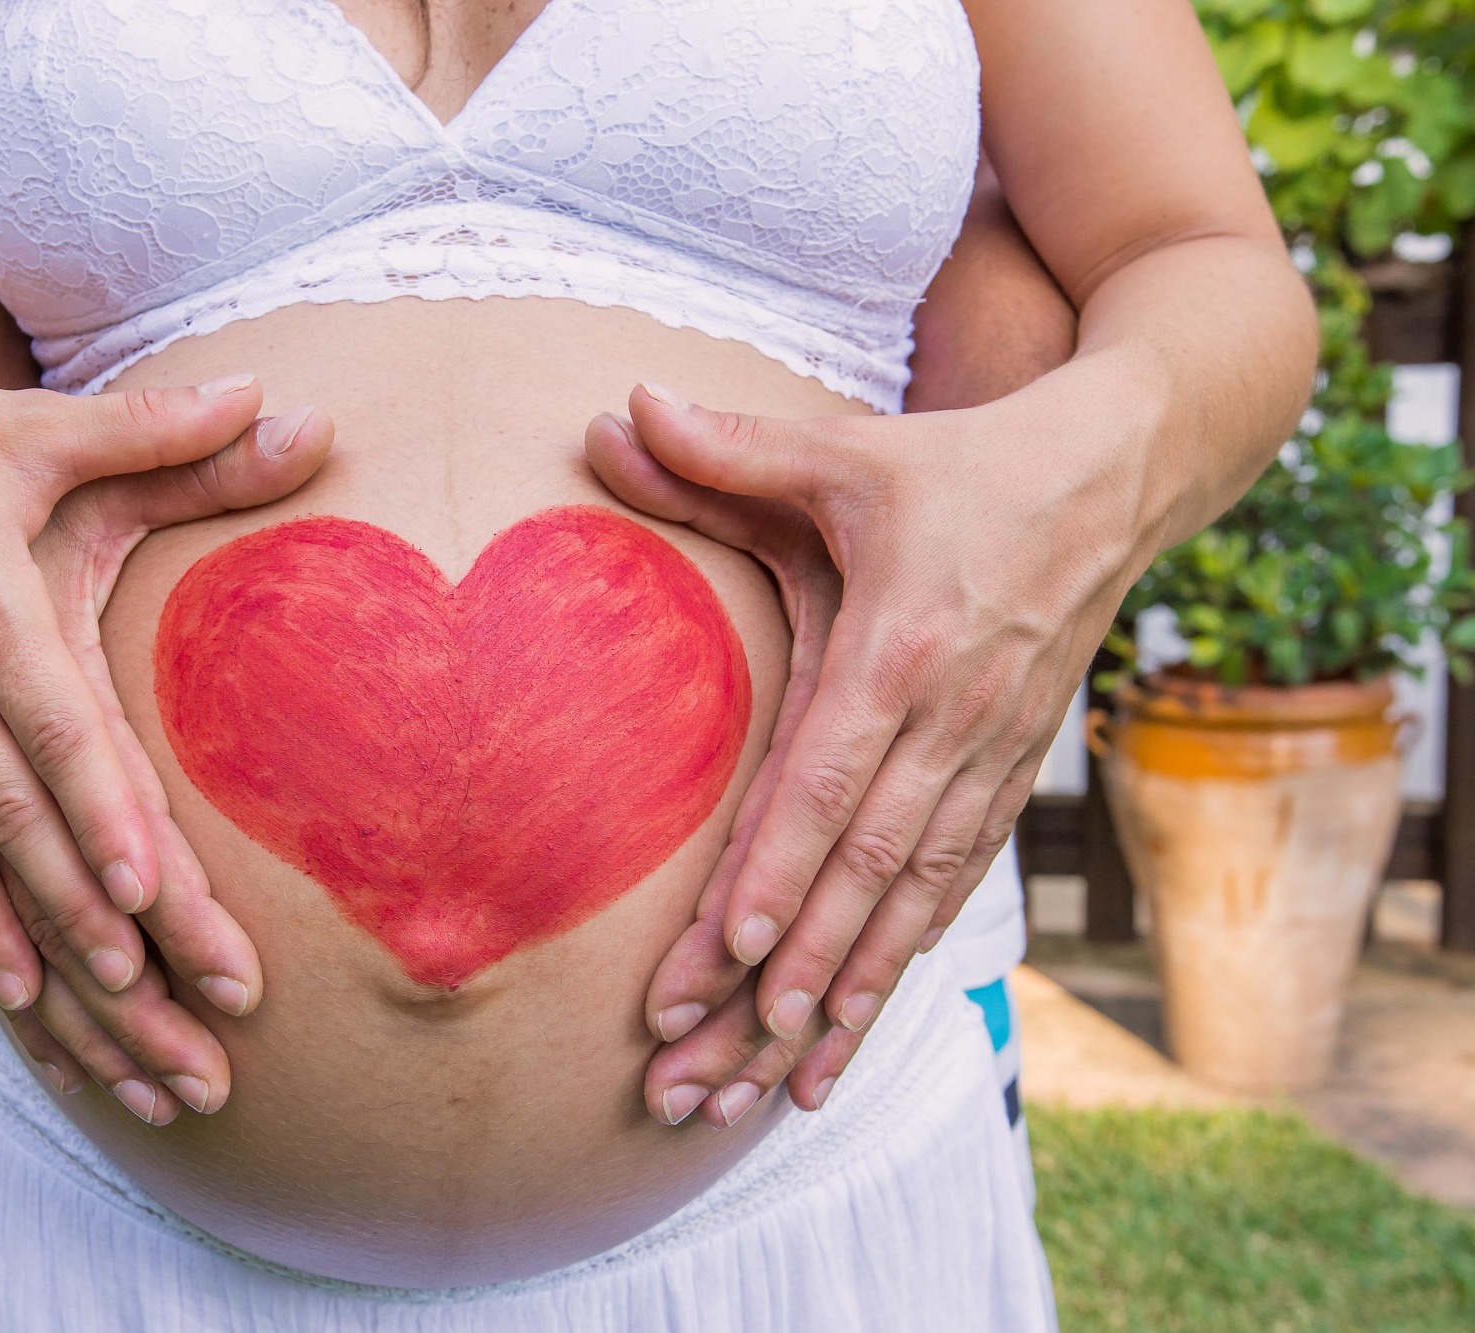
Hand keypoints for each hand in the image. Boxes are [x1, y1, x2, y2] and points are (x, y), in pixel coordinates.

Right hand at [0, 350, 325, 1115]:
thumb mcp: (36, 425)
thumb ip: (160, 428)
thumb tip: (287, 397)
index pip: (51, 728)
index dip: (99, 817)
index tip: (155, 905)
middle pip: (20, 828)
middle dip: (102, 939)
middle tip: (191, 1032)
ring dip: (35, 969)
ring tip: (112, 1061)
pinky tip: (16, 1003)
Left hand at [589, 375, 1144, 1123]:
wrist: (1113, 478)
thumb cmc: (957, 465)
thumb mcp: (847, 449)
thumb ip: (728, 448)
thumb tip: (611, 408)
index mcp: (905, 644)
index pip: (833, 777)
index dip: (782, 868)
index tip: (729, 956)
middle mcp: (954, 721)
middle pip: (863, 868)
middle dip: (785, 973)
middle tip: (704, 1063)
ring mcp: (992, 758)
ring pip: (913, 902)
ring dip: (846, 997)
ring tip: (775, 1088)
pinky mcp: (1011, 777)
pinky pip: (953, 890)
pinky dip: (902, 964)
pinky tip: (851, 1030)